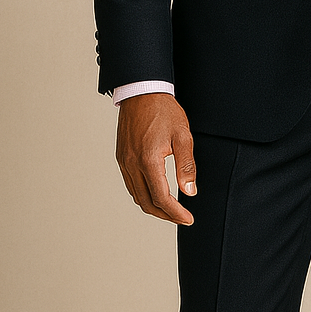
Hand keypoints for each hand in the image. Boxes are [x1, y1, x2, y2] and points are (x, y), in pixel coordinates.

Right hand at [115, 94, 197, 225]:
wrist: (141, 92)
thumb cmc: (164, 111)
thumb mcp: (183, 136)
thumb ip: (187, 166)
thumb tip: (189, 191)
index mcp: (148, 160)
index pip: (161, 198)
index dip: (176, 213)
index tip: (188, 219)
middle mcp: (132, 164)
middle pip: (146, 202)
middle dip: (165, 215)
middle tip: (182, 218)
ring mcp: (123, 161)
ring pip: (136, 196)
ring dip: (153, 207)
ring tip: (171, 209)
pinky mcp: (121, 157)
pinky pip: (130, 184)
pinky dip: (143, 195)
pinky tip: (155, 194)